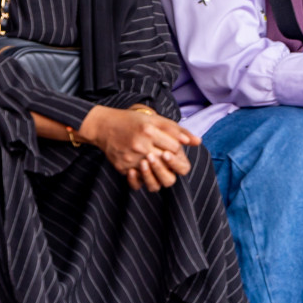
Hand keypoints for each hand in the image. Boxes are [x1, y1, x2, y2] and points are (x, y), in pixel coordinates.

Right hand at [80, 105, 196, 191]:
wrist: (104, 126)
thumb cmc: (133, 121)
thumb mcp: (156, 120)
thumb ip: (178, 131)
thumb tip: (198, 141)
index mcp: (149, 131)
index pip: (174, 148)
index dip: (176, 150)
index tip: (171, 147)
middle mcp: (139, 145)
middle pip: (166, 165)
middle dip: (170, 163)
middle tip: (165, 156)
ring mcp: (130, 158)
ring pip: (153, 179)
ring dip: (158, 174)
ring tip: (155, 163)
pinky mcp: (122, 167)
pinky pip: (137, 182)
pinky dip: (143, 179)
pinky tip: (143, 170)